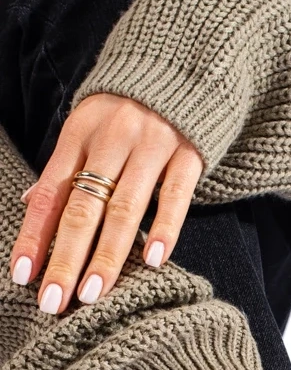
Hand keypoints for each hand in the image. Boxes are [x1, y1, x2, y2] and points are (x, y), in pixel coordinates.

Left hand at [9, 93, 202, 314]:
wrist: (179, 68)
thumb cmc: (126, 110)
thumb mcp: (86, 129)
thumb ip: (65, 168)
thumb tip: (32, 205)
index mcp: (79, 136)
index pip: (50, 194)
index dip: (34, 236)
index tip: (23, 276)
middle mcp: (111, 141)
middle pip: (83, 209)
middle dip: (66, 259)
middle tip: (55, 301)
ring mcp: (152, 147)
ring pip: (125, 210)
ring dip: (108, 256)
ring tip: (94, 294)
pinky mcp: (189, 154)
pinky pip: (175, 196)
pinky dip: (165, 229)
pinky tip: (154, 261)